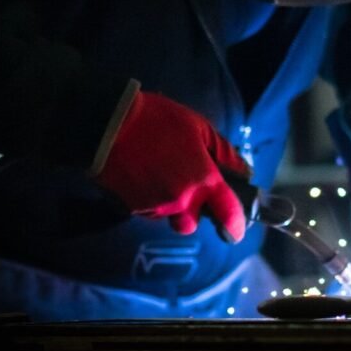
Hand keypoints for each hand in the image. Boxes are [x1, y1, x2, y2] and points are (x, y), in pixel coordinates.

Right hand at [96, 91, 249, 241]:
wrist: (108, 124)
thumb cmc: (159, 120)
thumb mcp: (199, 127)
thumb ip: (223, 152)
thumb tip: (242, 171)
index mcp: (203, 180)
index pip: (228, 213)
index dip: (235, 226)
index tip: (236, 230)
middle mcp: (181, 200)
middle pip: (192, 223)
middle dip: (191, 212)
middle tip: (185, 188)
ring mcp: (154, 206)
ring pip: (167, 217)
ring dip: (168, 204)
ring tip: (159, 175)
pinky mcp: (131, 208)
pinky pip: (146, 211)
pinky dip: (148, 199)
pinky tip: (142, 176)